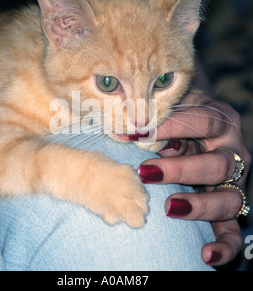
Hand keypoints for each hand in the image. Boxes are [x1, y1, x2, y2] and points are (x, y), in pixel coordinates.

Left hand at [137, 90, 250, 265]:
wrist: (195, 124)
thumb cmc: (177, 114)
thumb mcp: (171, 107)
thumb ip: (158, 117)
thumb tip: (129, 133)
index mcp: (221, 121)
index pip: (202, 122)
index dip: (170, 127)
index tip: (135, 133)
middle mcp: (232, 152)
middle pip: (216, 165)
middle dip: (180, 170)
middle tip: (146, 172)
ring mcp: (232, 182)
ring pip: (228, 200)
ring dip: (199, 206)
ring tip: (170, 207)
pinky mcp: (227, 205)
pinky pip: (231, 229)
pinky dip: (223, 245)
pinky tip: (206, 255)